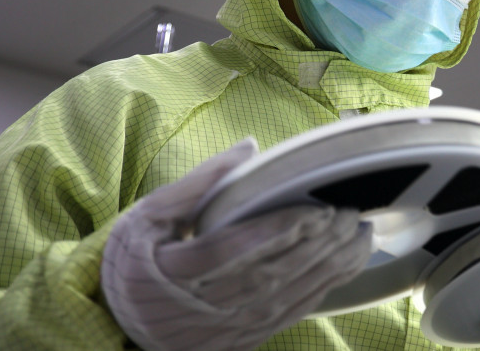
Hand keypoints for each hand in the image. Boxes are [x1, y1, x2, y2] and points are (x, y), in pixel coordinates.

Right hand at [101, 138, 372, 350]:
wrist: (119, 322)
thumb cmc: (133, 262)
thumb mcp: (146, 217)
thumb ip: (197, 184)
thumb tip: (249, 148)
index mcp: (175, 272)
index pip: (232, 251)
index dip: (276, 232)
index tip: (315, 210)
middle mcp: (205, 306)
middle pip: (269, 275)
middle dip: (316, 245)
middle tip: (349, 215)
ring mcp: (227, 327)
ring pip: (288, 297)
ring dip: (330, 266)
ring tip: (360, 235)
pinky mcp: (244, 339)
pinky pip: (291, 314)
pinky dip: (324, 289)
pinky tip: (347, 265)